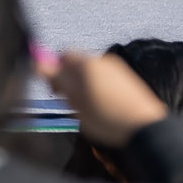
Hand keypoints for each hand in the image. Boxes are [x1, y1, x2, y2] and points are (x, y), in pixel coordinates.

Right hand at [45, 49, 169, 147]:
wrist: (143, 127)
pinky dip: (97, 87)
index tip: (54, 88)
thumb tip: (38, 63)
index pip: (62, 55)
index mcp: (87, 64)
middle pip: (77, 62)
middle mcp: (101, 60)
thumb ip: (57, 80)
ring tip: (86, 106)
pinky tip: (102, 106)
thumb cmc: (107, 118)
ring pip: (90, 71)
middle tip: (69, 100)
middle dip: (69, 78)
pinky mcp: (126, 78)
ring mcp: (116, 68)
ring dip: (83, 83)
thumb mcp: (75, 102)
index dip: (54, 70)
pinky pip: (104, 77)